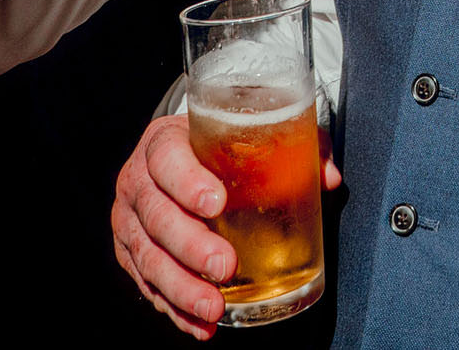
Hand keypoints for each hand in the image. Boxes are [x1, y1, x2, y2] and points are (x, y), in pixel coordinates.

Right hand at [112, 114, 342, 339]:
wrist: (173, 157)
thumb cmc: (215, 146)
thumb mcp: (248, 132)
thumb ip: (292, 145)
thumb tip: (329, 177)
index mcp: (163, 143)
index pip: (167, 159)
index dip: (187, 182)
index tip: (217, 204)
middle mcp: (137, 181)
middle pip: (156, 215)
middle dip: (190, 246)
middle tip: (225, 265)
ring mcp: (129, 221)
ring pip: (148, 257)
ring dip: (182, 287)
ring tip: (214, 308)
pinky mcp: (129, 254)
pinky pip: (147, 285)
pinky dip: (175, 309)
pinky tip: (200, 325)